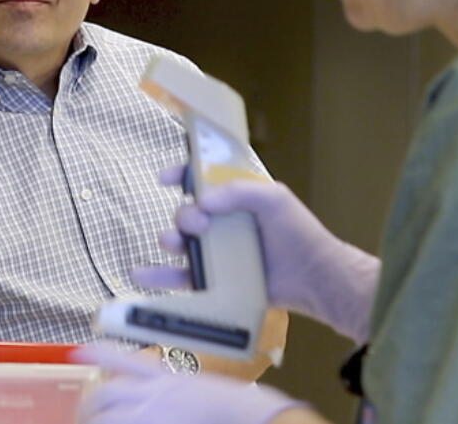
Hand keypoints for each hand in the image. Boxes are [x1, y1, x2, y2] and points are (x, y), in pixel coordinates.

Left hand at [75, 344, 304, 423]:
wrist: (245, 414)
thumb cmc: (226, 403)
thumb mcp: (192, 385)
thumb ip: (167, 386)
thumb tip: (147, 390)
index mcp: (164, 376)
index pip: (123, 358)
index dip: (98, 354)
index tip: (78, 351)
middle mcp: (155, 393)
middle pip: (107, 391)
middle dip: (89, 402)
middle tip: (82, 411)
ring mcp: (153, 414)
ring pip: (108, 416)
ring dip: (94, 420)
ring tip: (88, 423)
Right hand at [134, 168, 379, 343]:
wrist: (314, 277)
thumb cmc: (298, 233)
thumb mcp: (273, 198)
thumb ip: (238, 190)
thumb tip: (201, 201)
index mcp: (236, 201)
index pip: (202, 183)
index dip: (181, 176)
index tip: (165, 177)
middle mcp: (223, 225)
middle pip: (187, 213)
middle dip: (183, 215)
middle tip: (199, 224)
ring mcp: (218, 254)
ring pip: (181, 243)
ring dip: (170, 239)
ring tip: (176, 242)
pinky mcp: (216, 282)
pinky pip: (183, 278)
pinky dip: (160, 276)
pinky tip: (143, 274)